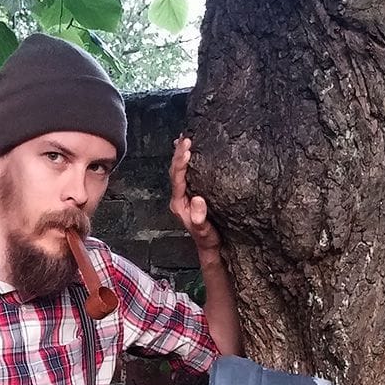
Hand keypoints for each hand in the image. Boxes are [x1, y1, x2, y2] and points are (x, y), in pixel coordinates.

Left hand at [169, 135, 219, 252]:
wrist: (209, 246)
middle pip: (175, 171)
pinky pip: (186, 173)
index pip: (177, 179)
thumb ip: (199, 218)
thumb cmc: (207, 239)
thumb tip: (197, 200)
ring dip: (181, 154)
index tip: (186, 151)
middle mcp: (179, 197)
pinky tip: (189, 151)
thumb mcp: (204, 231)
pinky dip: (186, 160)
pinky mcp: (191, 193)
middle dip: (179, 154)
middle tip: (185, 139)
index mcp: (179, 204)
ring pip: (179, 171)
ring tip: (185, 139)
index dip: (180, 164)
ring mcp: (184, 195)